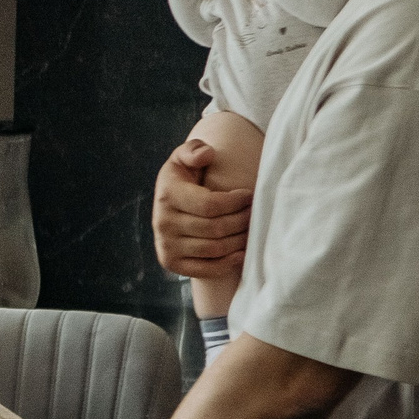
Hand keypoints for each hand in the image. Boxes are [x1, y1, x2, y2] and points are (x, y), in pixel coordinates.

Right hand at [151, 140, 252, 278]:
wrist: (169, 205)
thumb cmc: (185, 179)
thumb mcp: (184, 157)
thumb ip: (194, 150)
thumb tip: (206, 154)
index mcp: (167, 195)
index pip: (210, 205)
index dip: (236, 202)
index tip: (250, 196)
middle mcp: (163, 223)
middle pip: (215, 228)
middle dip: (242, 221)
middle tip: (255, 213)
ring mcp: (166, 245)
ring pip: (214, 248)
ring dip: (239, 241)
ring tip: (251, 229)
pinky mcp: (172, 263)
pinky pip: (205, 269)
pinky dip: (227, 263)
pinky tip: (241, 252)